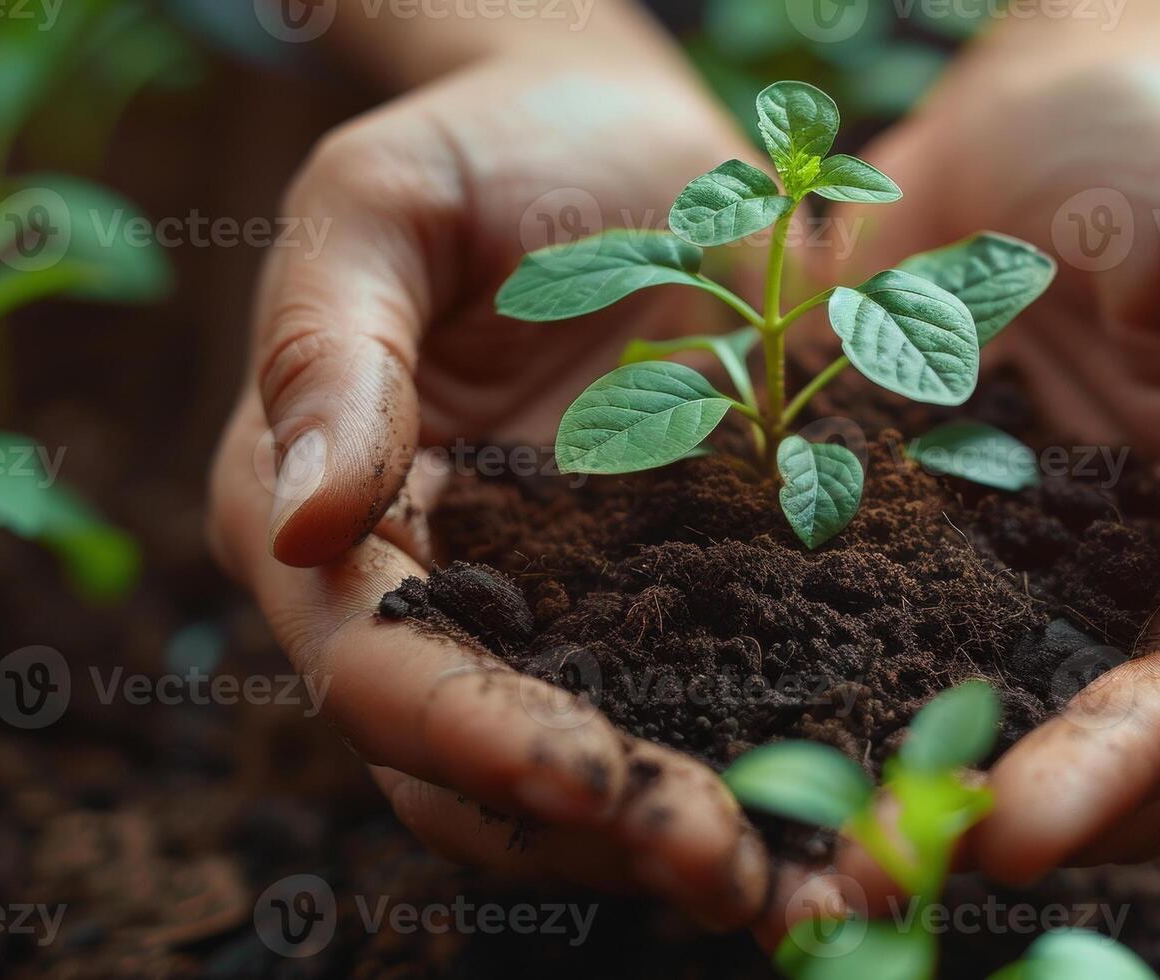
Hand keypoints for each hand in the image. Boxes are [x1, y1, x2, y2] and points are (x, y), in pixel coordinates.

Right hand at [207, 54, 787, 926]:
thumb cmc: (487, 146)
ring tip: (808, 885)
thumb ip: (330, 353)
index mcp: (333, 524)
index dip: (472, 736)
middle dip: (596, 826)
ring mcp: (561, 612)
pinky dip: (772, 761)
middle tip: (728, 871)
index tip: (588, 776)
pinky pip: (710, 702)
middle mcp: (437, 599)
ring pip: (591, 775)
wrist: (626, 135)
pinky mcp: (673, 596)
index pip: (379, 670)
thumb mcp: (381, 205)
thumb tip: (299, 524)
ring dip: (688, 836)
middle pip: (478, 768)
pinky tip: (860, 802)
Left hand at [827, 61, 1159, 898]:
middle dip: (1001, 827)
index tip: (1014, 831)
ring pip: (994, 729)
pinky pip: (885, 644)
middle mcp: (1151, 587)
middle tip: (876, 879)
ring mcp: (1036, 579)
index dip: (1120, 770)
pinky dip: (831, 704)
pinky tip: (746, 748)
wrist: (1031, 117)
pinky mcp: (926, 549)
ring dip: (910, 803)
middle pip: (1104, 755)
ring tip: (805, 866)